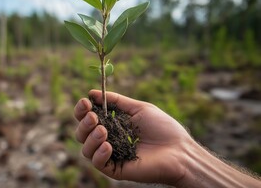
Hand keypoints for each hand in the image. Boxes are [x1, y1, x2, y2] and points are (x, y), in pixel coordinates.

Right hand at [74, 90, 190, 184]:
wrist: (179, 151)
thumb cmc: (163, 128)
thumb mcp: (138, 108)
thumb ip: (116, 101)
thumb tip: (93, 92)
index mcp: (111, 125)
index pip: (87, 118)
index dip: (82, 110)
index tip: (85, 102)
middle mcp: (107, 140)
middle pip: (82, 133)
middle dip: (84, 123)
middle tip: (93, 117)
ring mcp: (110, 155)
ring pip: (86, 149)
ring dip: (90, 137)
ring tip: (103, 131)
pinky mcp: (115, 169)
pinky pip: (98, 163)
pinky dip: (99, 153)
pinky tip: (108, 146)